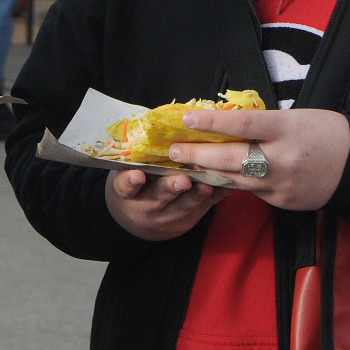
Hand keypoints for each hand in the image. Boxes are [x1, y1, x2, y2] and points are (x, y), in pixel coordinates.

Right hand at [104, 168, 229, 241]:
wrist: (139, 220)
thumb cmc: (136, 185)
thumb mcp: (128, 173)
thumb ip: (141, 159)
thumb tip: (164, 128)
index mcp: (126, 193)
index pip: (124, 188)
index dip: (130, 182)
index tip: (138, 175)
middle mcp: (144, 208)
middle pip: (158, 197)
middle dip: (172, 188)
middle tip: (183, 179)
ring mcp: (166, 218)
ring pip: (182, 206)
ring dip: (196, 195)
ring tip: (207, 185)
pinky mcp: (185, 222)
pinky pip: (201, 210)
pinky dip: (213, 198)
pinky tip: (225, 187)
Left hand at [166, 108, 349, 210]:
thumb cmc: (325, 132)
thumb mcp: (295, 117)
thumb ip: (263, 124)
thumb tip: (225, 125)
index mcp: (286, 129)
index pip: (242, 124)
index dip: (212, 122)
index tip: (187, 119)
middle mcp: (282, 158)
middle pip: (231, 158)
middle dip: (197, 154)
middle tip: (171, 150)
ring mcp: (282, 184)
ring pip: (235, 179)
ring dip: (207, 172)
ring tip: (184, 164)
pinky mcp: (282, 202)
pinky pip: (251, 191)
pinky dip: (233, 183)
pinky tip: (216, 177)